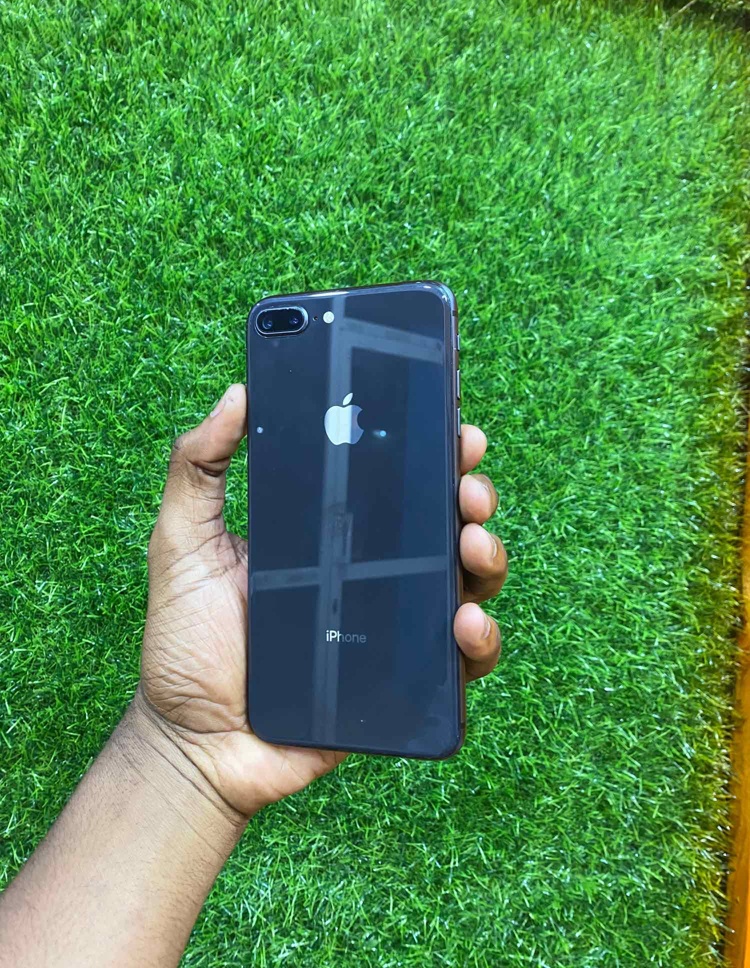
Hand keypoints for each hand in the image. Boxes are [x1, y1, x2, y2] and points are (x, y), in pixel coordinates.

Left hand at [137, 383, 507, 818]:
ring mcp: (393, 629)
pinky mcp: (404, 684)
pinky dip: (481, 640)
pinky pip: (460, 663)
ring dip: (487, 558)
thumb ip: (198, 467)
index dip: (433, 452)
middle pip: (444, 526)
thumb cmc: (186, 642)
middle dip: (470, 496)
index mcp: (332, 534)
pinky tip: (465, 624)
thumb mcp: (182, 542)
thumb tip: (238, 392)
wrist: (193, 741)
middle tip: (465, 487)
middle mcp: (373, 574)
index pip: (396, 482)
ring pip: (466, 585)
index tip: (452, 428)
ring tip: (471, 544)